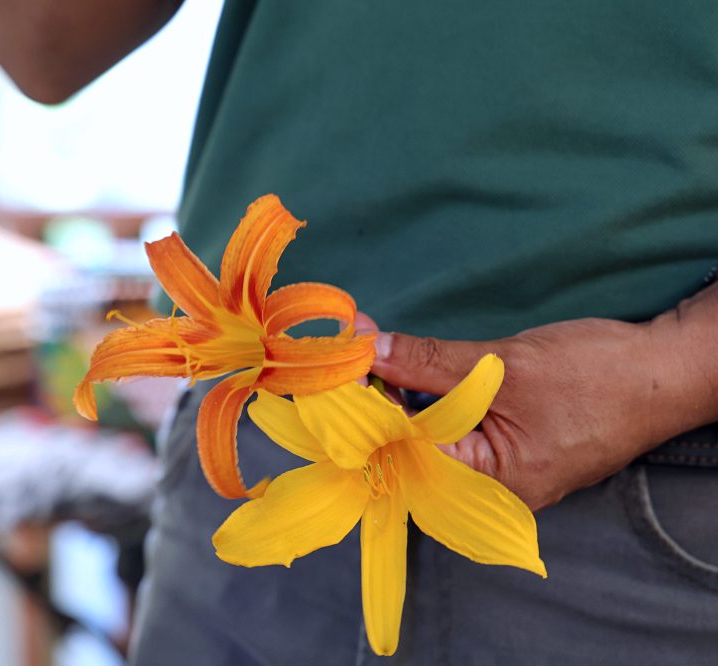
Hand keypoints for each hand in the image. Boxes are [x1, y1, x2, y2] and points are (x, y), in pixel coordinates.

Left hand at [360, 287, 717, 509]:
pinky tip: (406, 374)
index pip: (405, 450)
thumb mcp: (502, 366)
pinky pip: (455, 434)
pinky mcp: (508, 452)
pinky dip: (430, 403)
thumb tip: (367, 347)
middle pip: (412, 450)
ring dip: (401, 399)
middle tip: (346, 357)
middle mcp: (489, 491)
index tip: (335, 367)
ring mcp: (500, 474)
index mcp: (489, 484)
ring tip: (368, 358)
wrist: (666, 373)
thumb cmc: (596, 376)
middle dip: (378, 403)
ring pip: (431, 439)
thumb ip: (428, 361)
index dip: (364, 408)